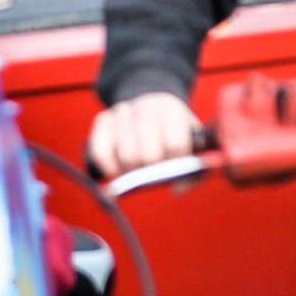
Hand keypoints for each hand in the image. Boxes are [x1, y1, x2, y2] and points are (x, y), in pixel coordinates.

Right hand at [87, 91, 202, 178]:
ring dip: (134, 173)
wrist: (149, 108)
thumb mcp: (191, 143)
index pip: (175, 144)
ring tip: (139, 173)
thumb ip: (194, 169)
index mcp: (172, 109)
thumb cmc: (173, 134)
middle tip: (155, 175)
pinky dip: (110, 170)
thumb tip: (178, 190)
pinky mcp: (103, 120)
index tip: (176, 172)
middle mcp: (145, 106)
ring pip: (127, 156)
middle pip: (150, 154)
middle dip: (154, 173)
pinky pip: (101, 153)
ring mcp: (121, 112)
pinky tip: (119, 172)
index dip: (176, 165)